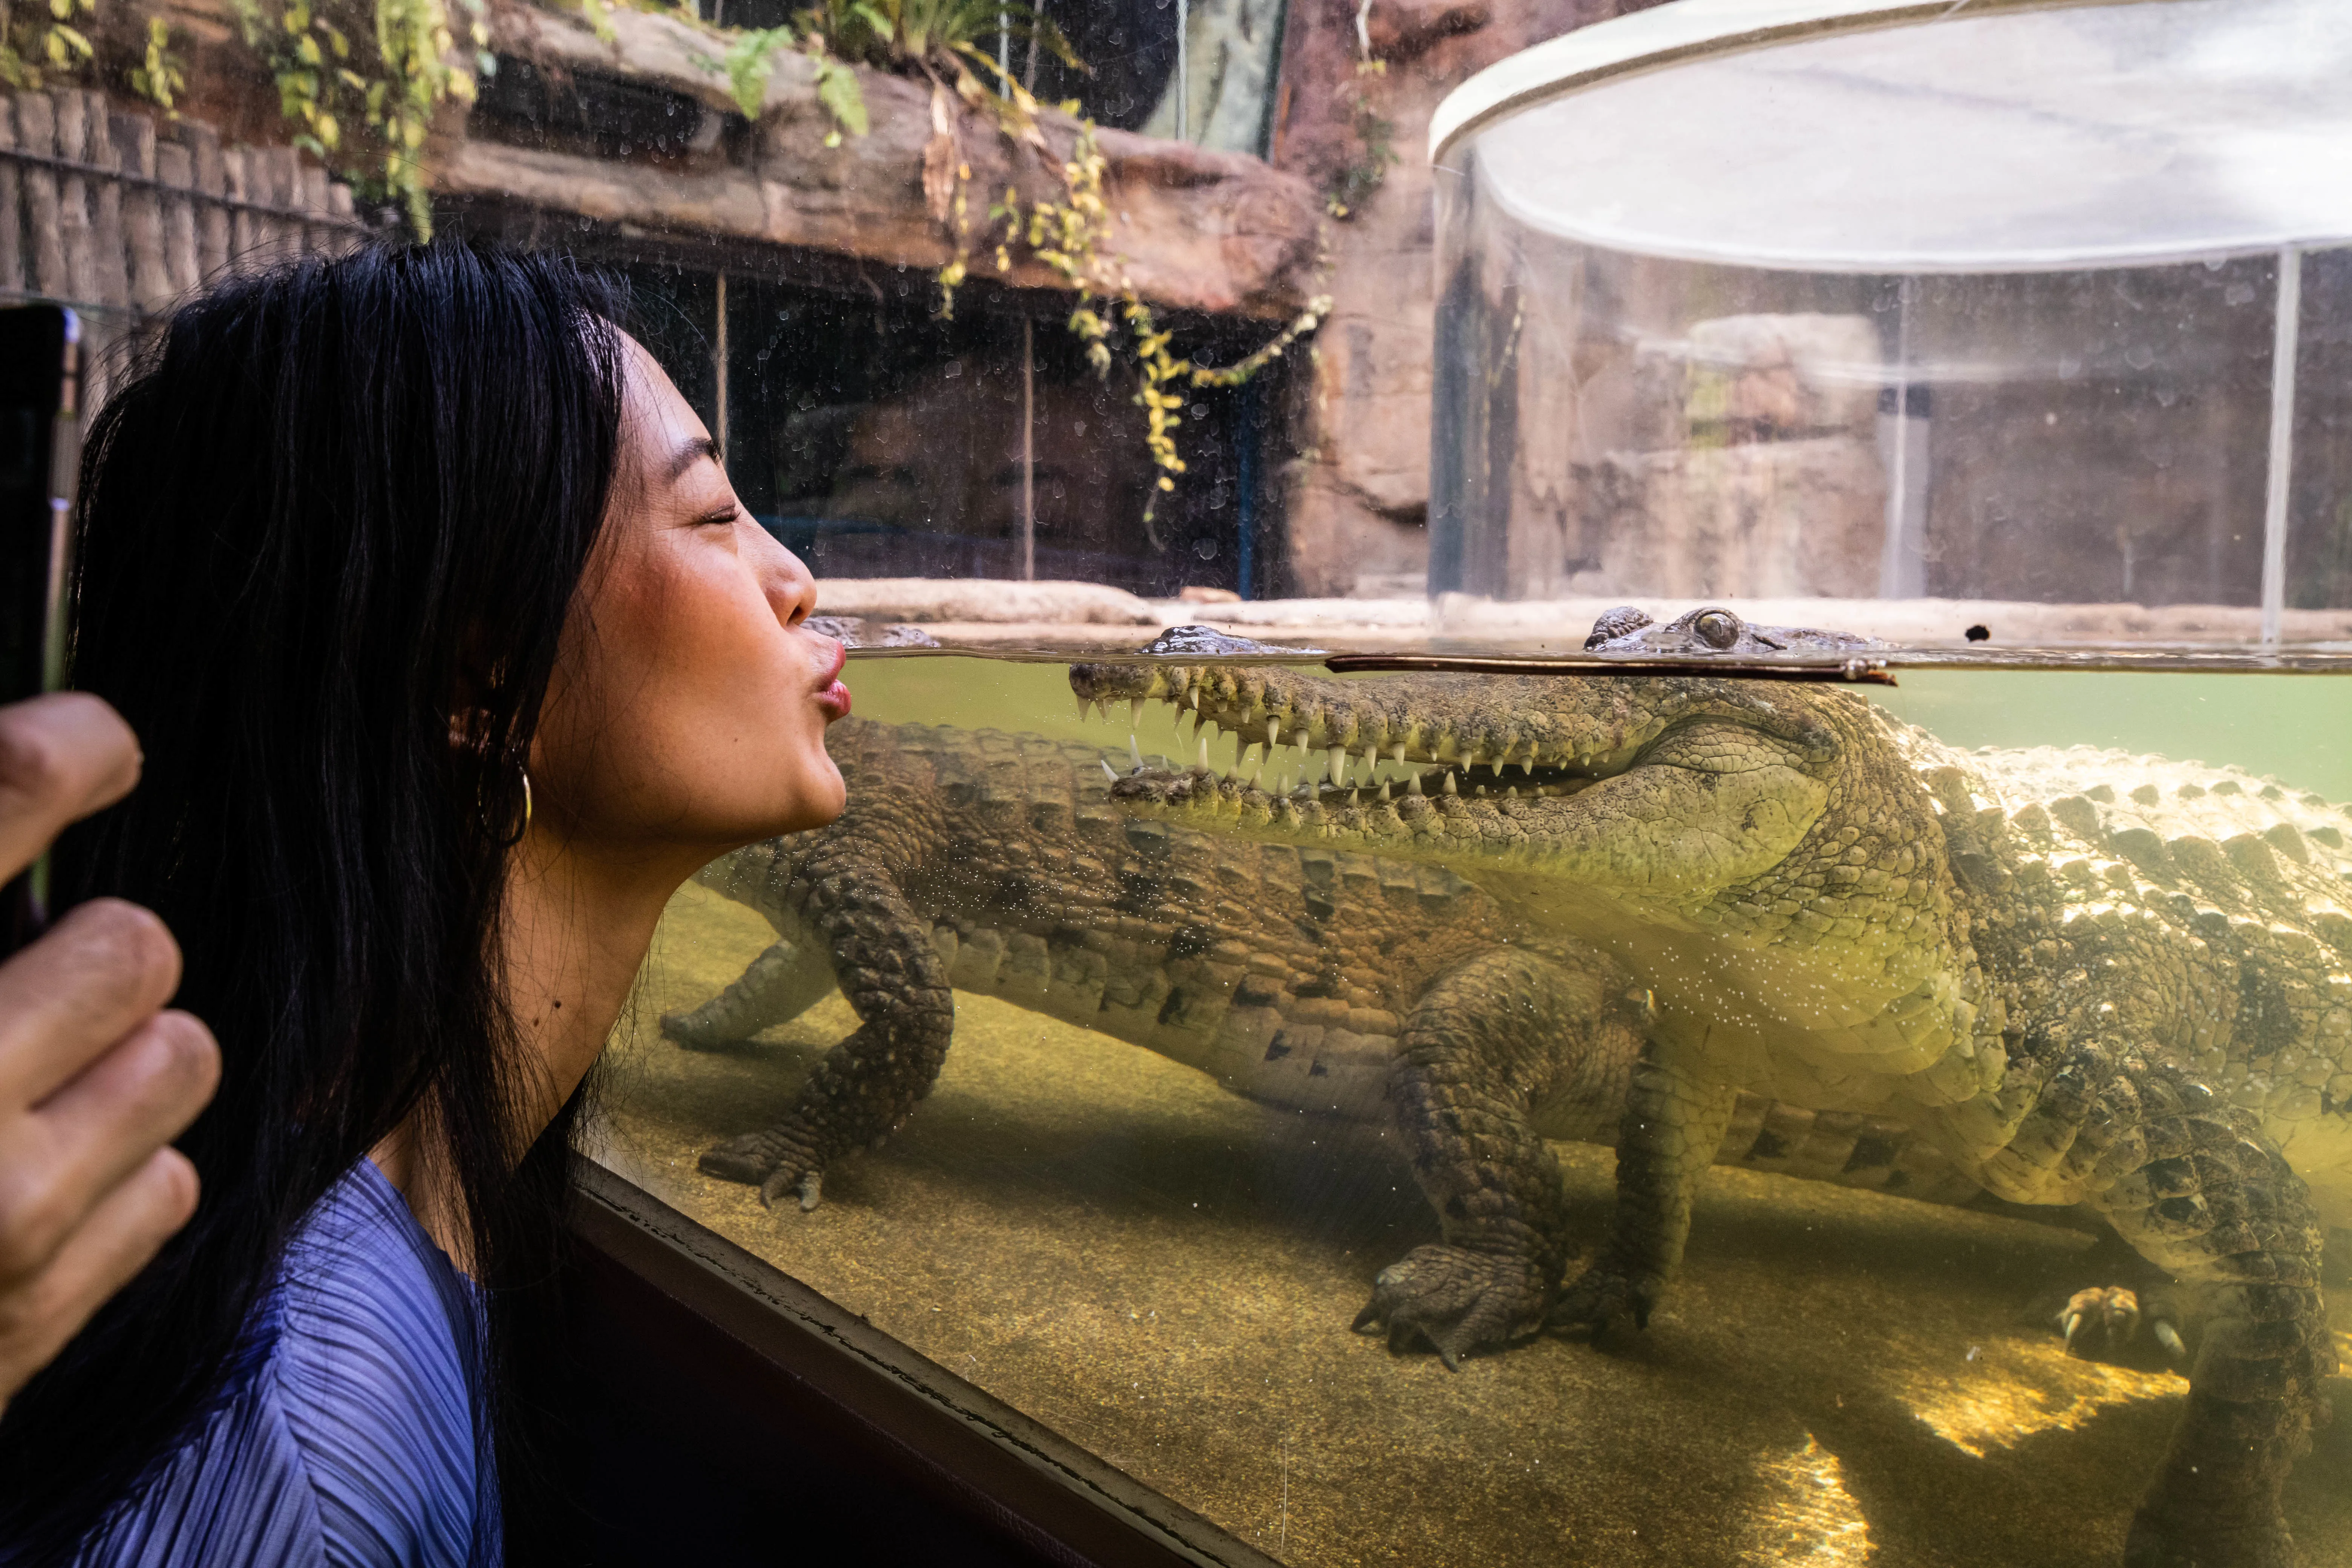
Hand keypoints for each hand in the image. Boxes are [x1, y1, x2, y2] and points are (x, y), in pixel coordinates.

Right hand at [0, 695, 217, 1413]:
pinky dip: (110, 1187)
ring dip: (122, 1069)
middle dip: (91, 963)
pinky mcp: (40, 1308)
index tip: (90, 745)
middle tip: (22, 999)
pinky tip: (27, 1199)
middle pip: (135, 946)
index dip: (71, 747)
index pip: (10, 789)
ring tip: (30, 1101)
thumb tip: (44, 778)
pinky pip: (168, 1182)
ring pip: (180, 1058)